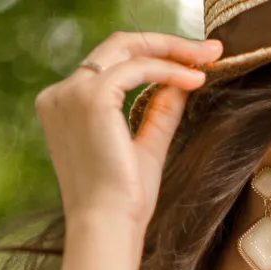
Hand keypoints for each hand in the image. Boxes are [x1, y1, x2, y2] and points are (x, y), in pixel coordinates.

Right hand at [34, 31, 223, 228]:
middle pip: (117, 47)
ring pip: (127, 49)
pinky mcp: (90, 97)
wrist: (108, 224)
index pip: (111, 65)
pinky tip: (196, 79)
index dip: (154, 57)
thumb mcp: (145, 146)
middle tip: (209, 49)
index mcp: (65, 106)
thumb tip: (182, 81)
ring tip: (209, 60)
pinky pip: (137, 68)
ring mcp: (72, 93)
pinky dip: (169, 69)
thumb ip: (159, 111)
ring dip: (173, 51)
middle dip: (167, 44)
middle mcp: (61, 94)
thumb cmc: (124, 199)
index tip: (192, 62)